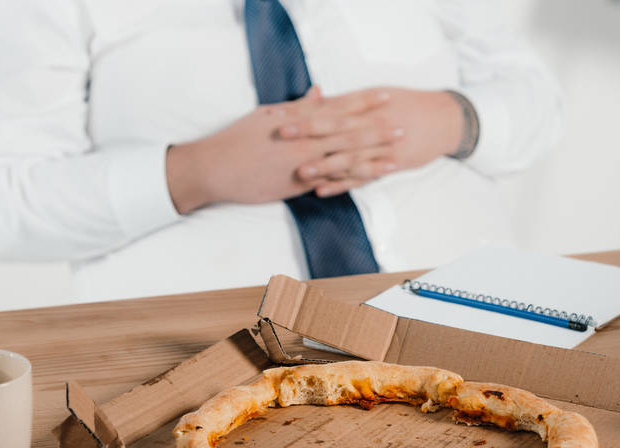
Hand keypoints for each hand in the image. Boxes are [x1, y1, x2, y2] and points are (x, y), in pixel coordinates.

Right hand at [166, 87, 398, 211]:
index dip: (363, 102)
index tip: (385, 96)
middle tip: (403, 125)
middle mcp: (304, 138)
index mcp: (297, 119)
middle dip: (377, 129)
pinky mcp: (298, 184)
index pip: (336, 107)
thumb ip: (297, 107)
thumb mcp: (267, 115)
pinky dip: (354, 178)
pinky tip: (372, 178)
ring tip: (398, 154)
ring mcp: (303, 161)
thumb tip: (318, 92)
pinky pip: (332, 180)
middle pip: (348, 131)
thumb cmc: (238, 139)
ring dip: (373, 155)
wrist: (216, 167)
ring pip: (345, 156)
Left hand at [278, 88, 464, 196]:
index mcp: (367, 105)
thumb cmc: (406, 104)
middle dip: (308, 134)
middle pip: (336, 130)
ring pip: (349, 158)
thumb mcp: (376, 96)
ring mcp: (382, 147)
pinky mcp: (390, 165)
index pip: (330, 107)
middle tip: (281, 137)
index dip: (304, 111)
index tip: (280, 113)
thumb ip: (344, 102)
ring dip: (323, 166)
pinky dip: (342, 185)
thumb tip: (313, 99)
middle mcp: (373, 124)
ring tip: (300, 172)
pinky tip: (322, 190)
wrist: (444, 119)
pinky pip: (362, 178)